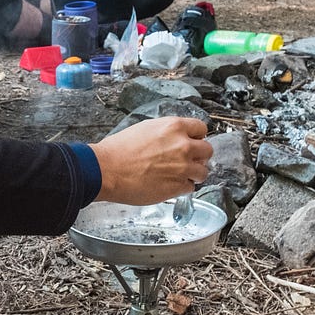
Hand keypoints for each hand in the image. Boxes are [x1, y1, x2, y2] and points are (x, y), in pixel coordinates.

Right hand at [88, 117, 211, 204]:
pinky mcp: (177, 186)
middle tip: (188, 160)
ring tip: (179, 175)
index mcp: (174, 127)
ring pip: (203, 171)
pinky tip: (169, 184)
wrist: (107, 170)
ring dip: (193, 174)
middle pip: (208, 150)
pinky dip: (182, 187)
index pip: (201, 128)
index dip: (197, 136)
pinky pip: (190, 188)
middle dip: (199, 155)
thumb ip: (166, 132)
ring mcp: (182, 167)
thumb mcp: (145, 128)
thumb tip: (176, 138)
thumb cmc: (118, 149)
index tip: (193, 141)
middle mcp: (183, 146)